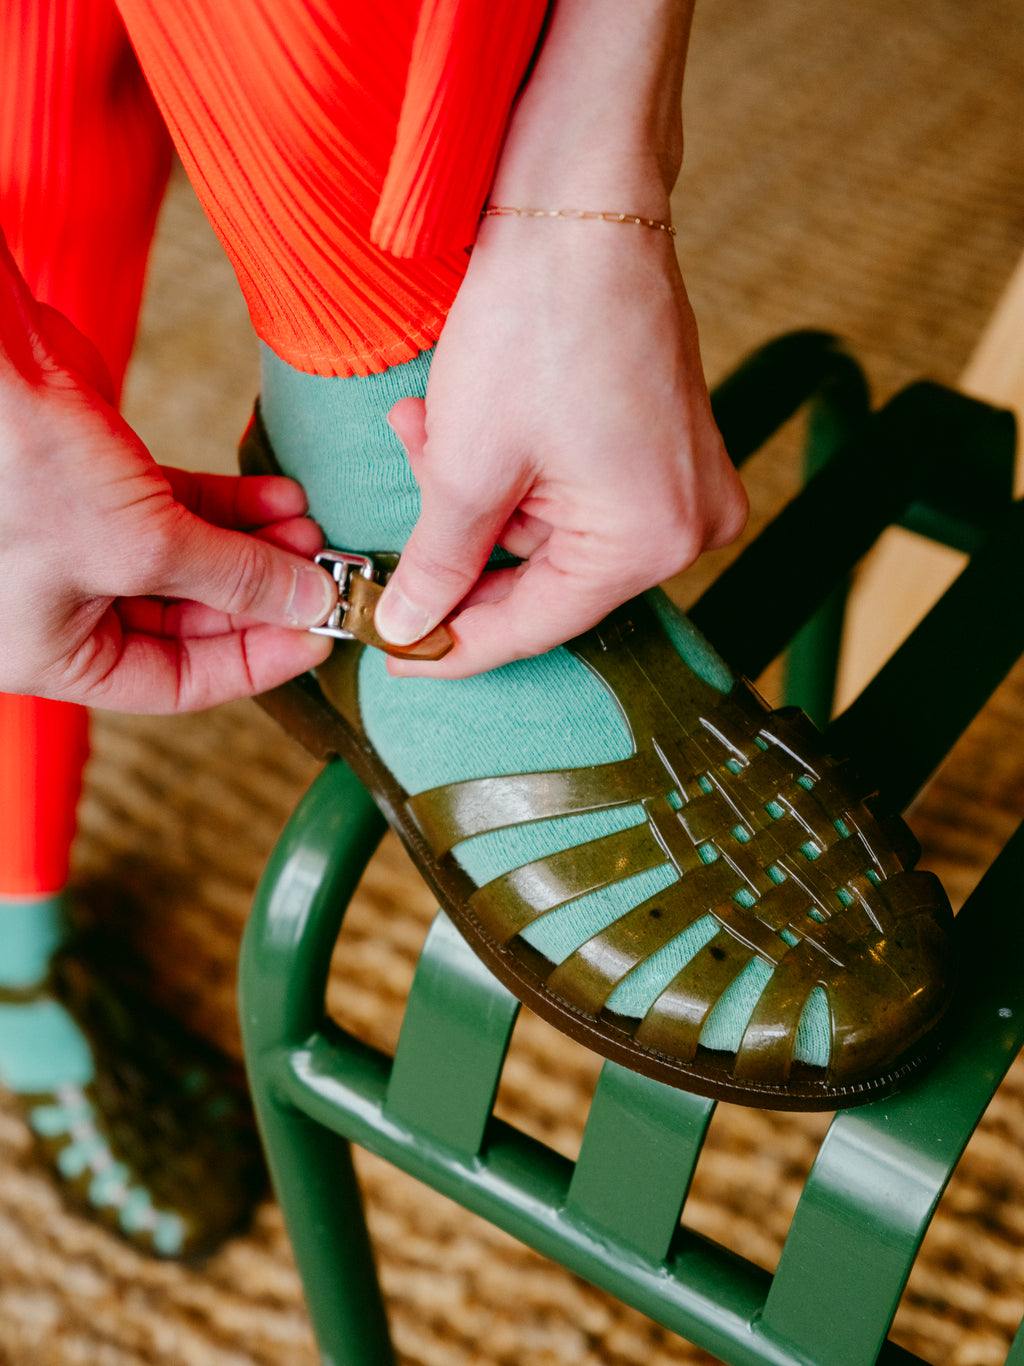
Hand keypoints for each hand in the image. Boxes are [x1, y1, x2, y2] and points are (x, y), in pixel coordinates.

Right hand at [0, 232, 334, 711]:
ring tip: (310, 529)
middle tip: (322, 575)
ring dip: (255, 548)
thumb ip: (235, 580)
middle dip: (260, 595)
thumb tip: (311, 604)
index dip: (254, 662)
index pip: (176, 683)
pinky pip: (179, 513)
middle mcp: (66, 608)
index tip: (318, 638)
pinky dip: (230, 507)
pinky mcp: (101, 485)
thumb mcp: (143, 546)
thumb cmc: (22, 468)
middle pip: (191, 623)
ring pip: (191, 563)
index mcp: (54, 653)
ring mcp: (84, 546)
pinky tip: (281, 497)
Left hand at [375, 216, 746, 677]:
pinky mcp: (667, 444)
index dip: (453, 646)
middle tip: (402, 494)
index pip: (535, 626)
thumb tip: (408, 631)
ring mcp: (684, 481)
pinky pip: (573, 487)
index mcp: (650, 541)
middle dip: (458, 535)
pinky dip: (510, 462)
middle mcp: (687, 524)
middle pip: (541, 575)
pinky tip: (464, 411)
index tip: (395, 656)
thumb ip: (439, 565)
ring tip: (427, 423)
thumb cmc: (535, 322)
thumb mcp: (469, 464)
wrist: (579, 198)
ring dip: (475, 487)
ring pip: (547, 527)